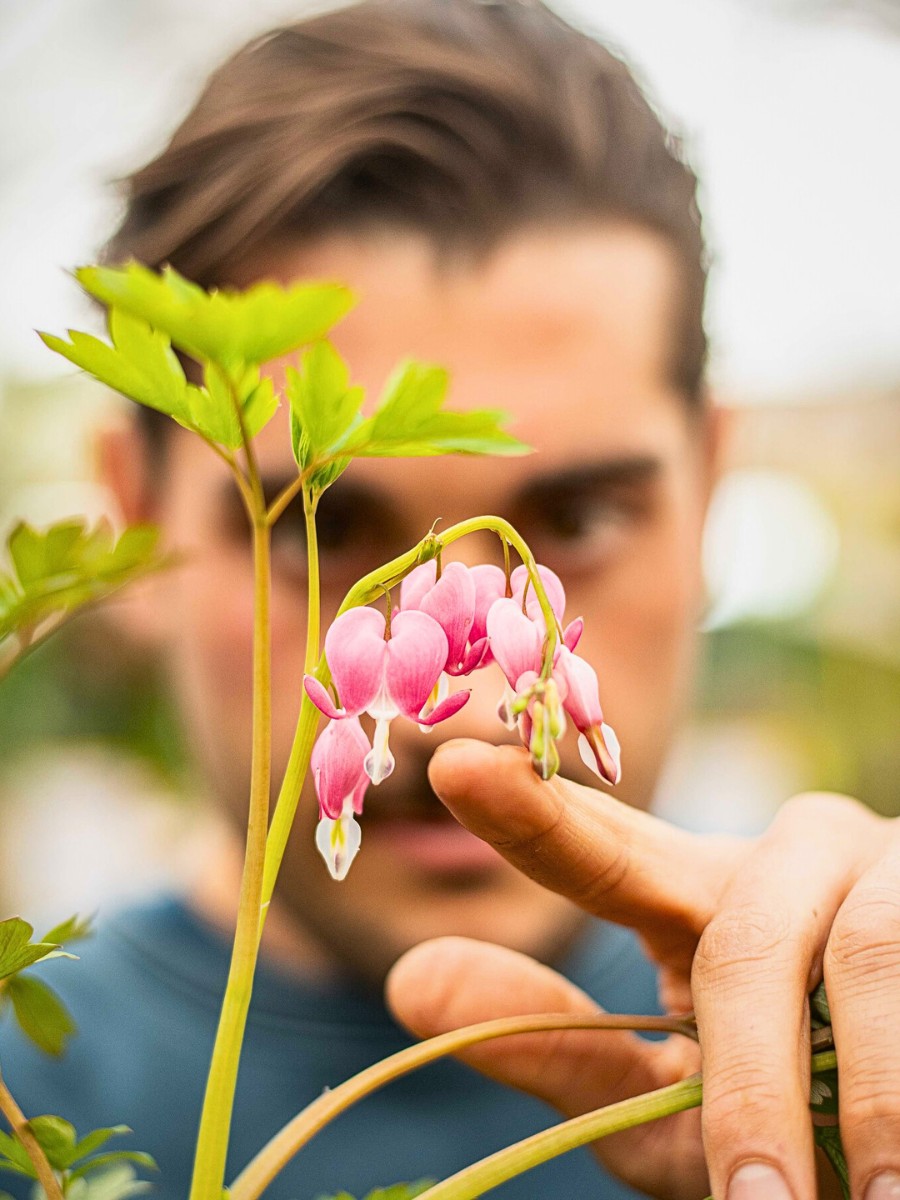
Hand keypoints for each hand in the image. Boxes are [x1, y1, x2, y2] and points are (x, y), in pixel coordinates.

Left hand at [386, 740, 892, 1199]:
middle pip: (741, 939)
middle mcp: (784, 854)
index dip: (532, 810)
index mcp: (694, 894)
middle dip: (751, 1083)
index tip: (452, 765)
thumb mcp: (669, 1103)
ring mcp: (882, 863)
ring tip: (870, 1199)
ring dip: (865, 1097)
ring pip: (856, 955)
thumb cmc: (788, 1112)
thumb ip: (556, 1044)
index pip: (604, 848)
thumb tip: (408, 980)